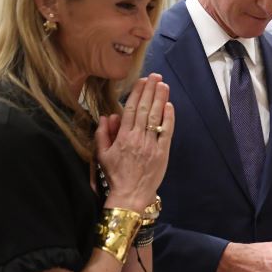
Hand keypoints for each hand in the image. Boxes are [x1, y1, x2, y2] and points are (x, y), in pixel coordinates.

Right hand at [96, 73, 174, 211]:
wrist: (131, 195)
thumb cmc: (116, 175)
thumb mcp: (102, 155)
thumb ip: (103, 134)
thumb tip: (108, 116)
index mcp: (122, 137)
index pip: (130, 109)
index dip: (136, 93)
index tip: (141, 80)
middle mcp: (137, 138)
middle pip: (145, 109)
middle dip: (150, 91)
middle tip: (155, 76)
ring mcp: (151, 145)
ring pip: (156, 118)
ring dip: (161, 99)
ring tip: (164, 85)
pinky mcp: (163, 153)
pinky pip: (166, 132)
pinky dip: (168, 118)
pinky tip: (169, 106)